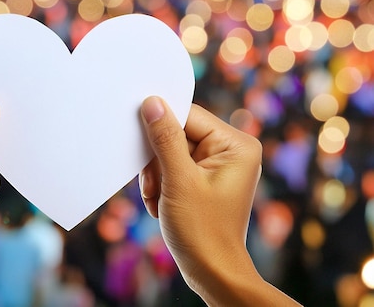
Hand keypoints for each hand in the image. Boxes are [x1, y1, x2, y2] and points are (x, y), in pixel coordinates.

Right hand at [139, 96, 299, 305]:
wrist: (212, 273)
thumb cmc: (203, 231)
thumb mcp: (179, 181)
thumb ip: (165, 139)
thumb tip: (153, 103)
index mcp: (236, 145)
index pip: (189, 115)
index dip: (161, 126)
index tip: (139, 139)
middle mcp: (231, 150)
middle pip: (178, 133)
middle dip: (158, 160)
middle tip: (155, 185)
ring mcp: (218, 165)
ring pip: (170, 151)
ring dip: (156, 175)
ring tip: (160, 199)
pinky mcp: (204, 178)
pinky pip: (173, 167)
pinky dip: (161, 184)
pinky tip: (163, 203)